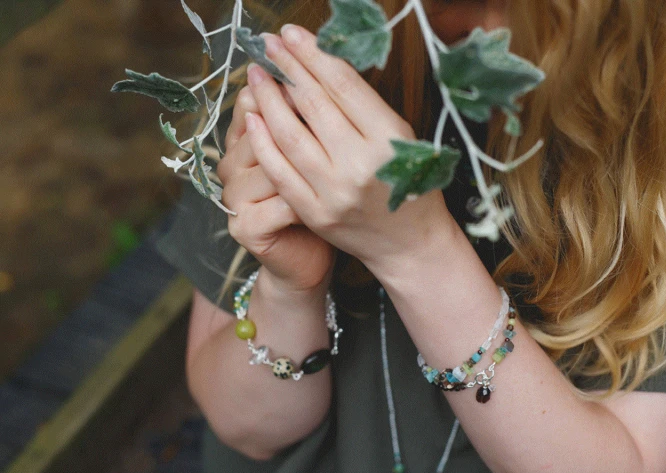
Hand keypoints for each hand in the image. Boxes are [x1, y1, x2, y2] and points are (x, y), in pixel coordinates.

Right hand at [218, 85, 333, 293]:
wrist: (308, 260)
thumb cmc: (319, 202)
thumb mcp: (314, 157)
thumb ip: (309, 124)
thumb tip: (322, 77)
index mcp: (242, 142)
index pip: (252, 104)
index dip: (282, 89)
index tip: (312, 73)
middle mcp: (231, 165)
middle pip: (260, 128)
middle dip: (297, 115)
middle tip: (334, 110)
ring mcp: (234, 197)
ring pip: (270, 164)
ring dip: (306, 158)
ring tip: (338, 154)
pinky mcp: (245, 228)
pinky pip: (279, 204)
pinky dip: (307, 199)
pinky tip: (331, 194)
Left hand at [243, 25, 459, 273]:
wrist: (410, 244)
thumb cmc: (411, 184)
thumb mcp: (402, 138)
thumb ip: (363, 108)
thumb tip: (318, 67)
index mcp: (389, 140)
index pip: (343, 86)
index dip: (313, 55)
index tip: (292, 34)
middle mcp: (361, 165)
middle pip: (313, 105)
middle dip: (287, 68)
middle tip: (268, 45)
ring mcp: (335, 191)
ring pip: (290, 135)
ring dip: (268, 100)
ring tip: (256, 76)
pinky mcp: (315, 212)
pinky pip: (280, 170)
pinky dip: (263, 141)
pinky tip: (253, 118)